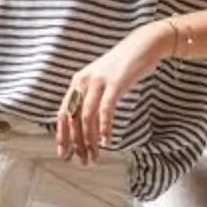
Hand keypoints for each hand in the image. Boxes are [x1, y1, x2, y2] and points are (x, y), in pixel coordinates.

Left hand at [55, 25, 165, 163]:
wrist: (144, 45)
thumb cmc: (124, 66)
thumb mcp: (102, 80)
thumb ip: (92, 97)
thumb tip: (85, 122)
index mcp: (77, 82)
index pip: (64, 113)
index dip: (62, 135)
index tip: (64, 153)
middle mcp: (83, 82)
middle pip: (74, 119)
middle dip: (76, 144)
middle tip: (83, 162)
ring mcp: (98, 82)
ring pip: (87, 118)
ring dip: (89, 141)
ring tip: (94, 157)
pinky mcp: (115, 83)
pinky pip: (106, 111)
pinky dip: (105, 129)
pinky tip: (107, 142)